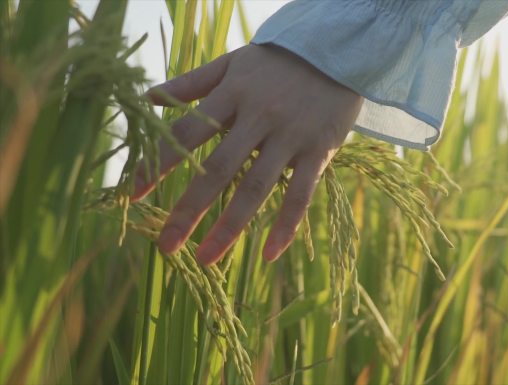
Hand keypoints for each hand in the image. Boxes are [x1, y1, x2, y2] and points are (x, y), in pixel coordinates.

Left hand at [131, 44, 362, 264]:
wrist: (336, 52)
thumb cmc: (277, 62)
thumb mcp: (232, 64)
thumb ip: (191, 82)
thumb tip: (147, 98)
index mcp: (232, 95)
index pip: (186, 132)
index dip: (157, 163)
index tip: (132, 195)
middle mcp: (258, 117)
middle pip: (218, 169)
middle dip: (189, 210)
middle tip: (166, 247)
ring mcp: (290, 137)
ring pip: (256, 188)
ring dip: (230, 227)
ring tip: (206, 259)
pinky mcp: (318, 152)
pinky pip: (301, 195)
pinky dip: (286, 226)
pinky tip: (267, 255)